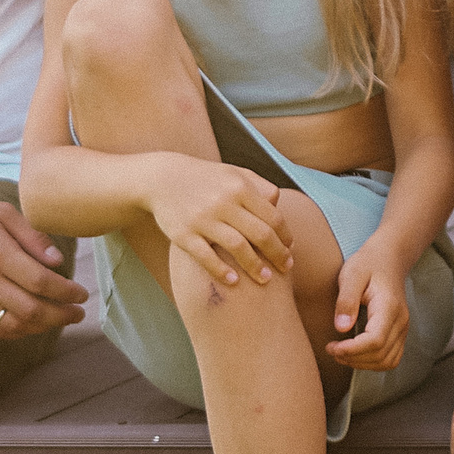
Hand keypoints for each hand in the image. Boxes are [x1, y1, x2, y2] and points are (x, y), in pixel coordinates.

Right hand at [0, 193, 87, 340]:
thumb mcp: (1, 212)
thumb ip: (32, 236)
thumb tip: (58, 261)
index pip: (40, 282)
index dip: (66, 292)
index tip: (81, 293)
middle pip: (30, 310)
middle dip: (61, 315)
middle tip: (78, 312)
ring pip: (13, 325)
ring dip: (42, 327)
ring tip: (60, 318)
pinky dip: (17, 332)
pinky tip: (32, 324)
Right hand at [148, 154, 293, 286]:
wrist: (162, 178)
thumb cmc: (206, 179)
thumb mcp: (233, 173)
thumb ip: (259, 186)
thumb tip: (280, 204)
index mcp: (240, 187)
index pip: (273, 217)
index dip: (285, 236)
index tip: (290, 249)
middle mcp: (223, 203)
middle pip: (260, 234)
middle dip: (278, 254)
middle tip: (286, 268)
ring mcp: (203, 219)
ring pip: (237, 247)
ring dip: (255, 266)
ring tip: (265, 279)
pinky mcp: (183, 234)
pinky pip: (206, 257)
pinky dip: (222, 271)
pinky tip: (234, 281)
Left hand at [328, 240, 415, 371]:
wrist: (389, 258)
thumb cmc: (368, 264)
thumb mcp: (351, 274)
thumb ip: (346, 300)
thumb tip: (341, 328)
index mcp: (389, 306)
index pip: (376, 340)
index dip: (353, 350)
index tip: (332, 347)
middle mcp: (401, 320)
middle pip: (381, 355)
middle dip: (353, 359)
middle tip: (331, 349)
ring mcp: (403, 328)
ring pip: (387, 361)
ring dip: (362, 364)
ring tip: (340, 353)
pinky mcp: (400, 333)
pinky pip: (390, 358)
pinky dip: (372, 363)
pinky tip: (354, 353)